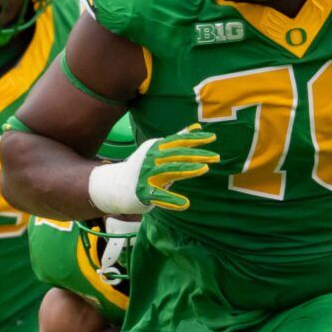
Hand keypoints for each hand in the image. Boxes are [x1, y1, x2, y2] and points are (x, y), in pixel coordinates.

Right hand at [86, 128, 219, 214]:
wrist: (116, 186)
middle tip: (216, 156)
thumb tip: (197, 127)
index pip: (178, 140)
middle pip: (176, 154)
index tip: (213, 137)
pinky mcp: (143, 192)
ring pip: (169, 170)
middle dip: (196, 154)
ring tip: (205, 169)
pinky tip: (185, 204)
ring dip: (187, 169)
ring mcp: (146, 175)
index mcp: (156, 147)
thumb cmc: (143, 167)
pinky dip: (172, 200)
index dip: (195, 138)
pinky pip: (159, 196)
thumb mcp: (159, 150)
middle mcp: (151, 158)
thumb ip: (178, 140)